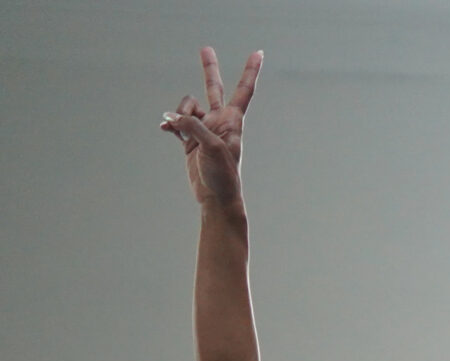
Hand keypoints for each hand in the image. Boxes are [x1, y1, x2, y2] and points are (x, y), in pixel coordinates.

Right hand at [160, 48, 260, 210]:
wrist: (216, 198)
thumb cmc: (223, 175)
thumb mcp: (211, 147)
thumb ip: (193, 127)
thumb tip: (172, 117)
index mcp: (232, 121)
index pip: (243, 90)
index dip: (250, 71)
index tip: (259, 52)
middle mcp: (219, 121)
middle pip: (213, 88)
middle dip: (209, 68)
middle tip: (205, 49)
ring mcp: (204, 130)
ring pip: (186, 107)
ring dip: (179, 113)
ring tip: (177, 127)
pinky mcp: (190, 141)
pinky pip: (176, 123)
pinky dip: (170, 123)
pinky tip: (165, 128)